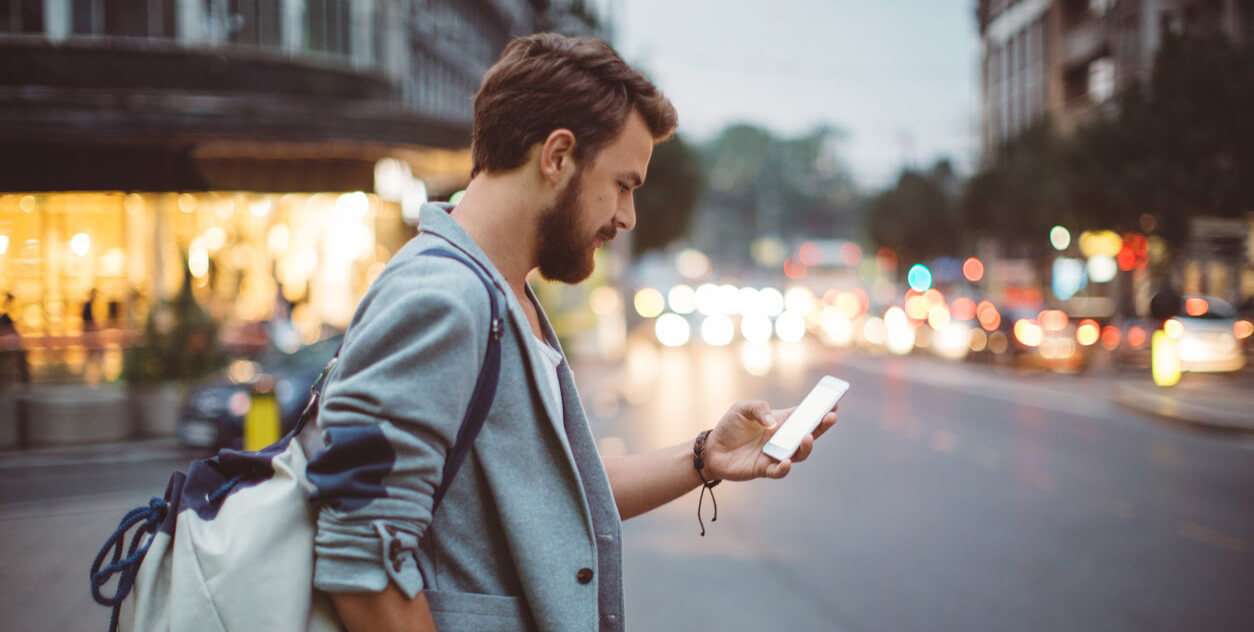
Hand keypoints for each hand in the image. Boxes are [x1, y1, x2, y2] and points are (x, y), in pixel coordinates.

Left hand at [701, 401, 837, 481]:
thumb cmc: (730, 426)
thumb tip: (774, 424)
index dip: (820, 409)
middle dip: (822, 426)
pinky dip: (784, 468)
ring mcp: (776, 454)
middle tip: (830, 416)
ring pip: (799, 454)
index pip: (805, 415)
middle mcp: (783, 439)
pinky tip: (784, 461)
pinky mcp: (764, 469)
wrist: (712, 449)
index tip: (834, 402)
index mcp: (781, 421)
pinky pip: (779, 471)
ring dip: (805, 447)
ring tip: (806, 437)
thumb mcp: (742, 408)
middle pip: (809, 434)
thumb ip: (759, 409)